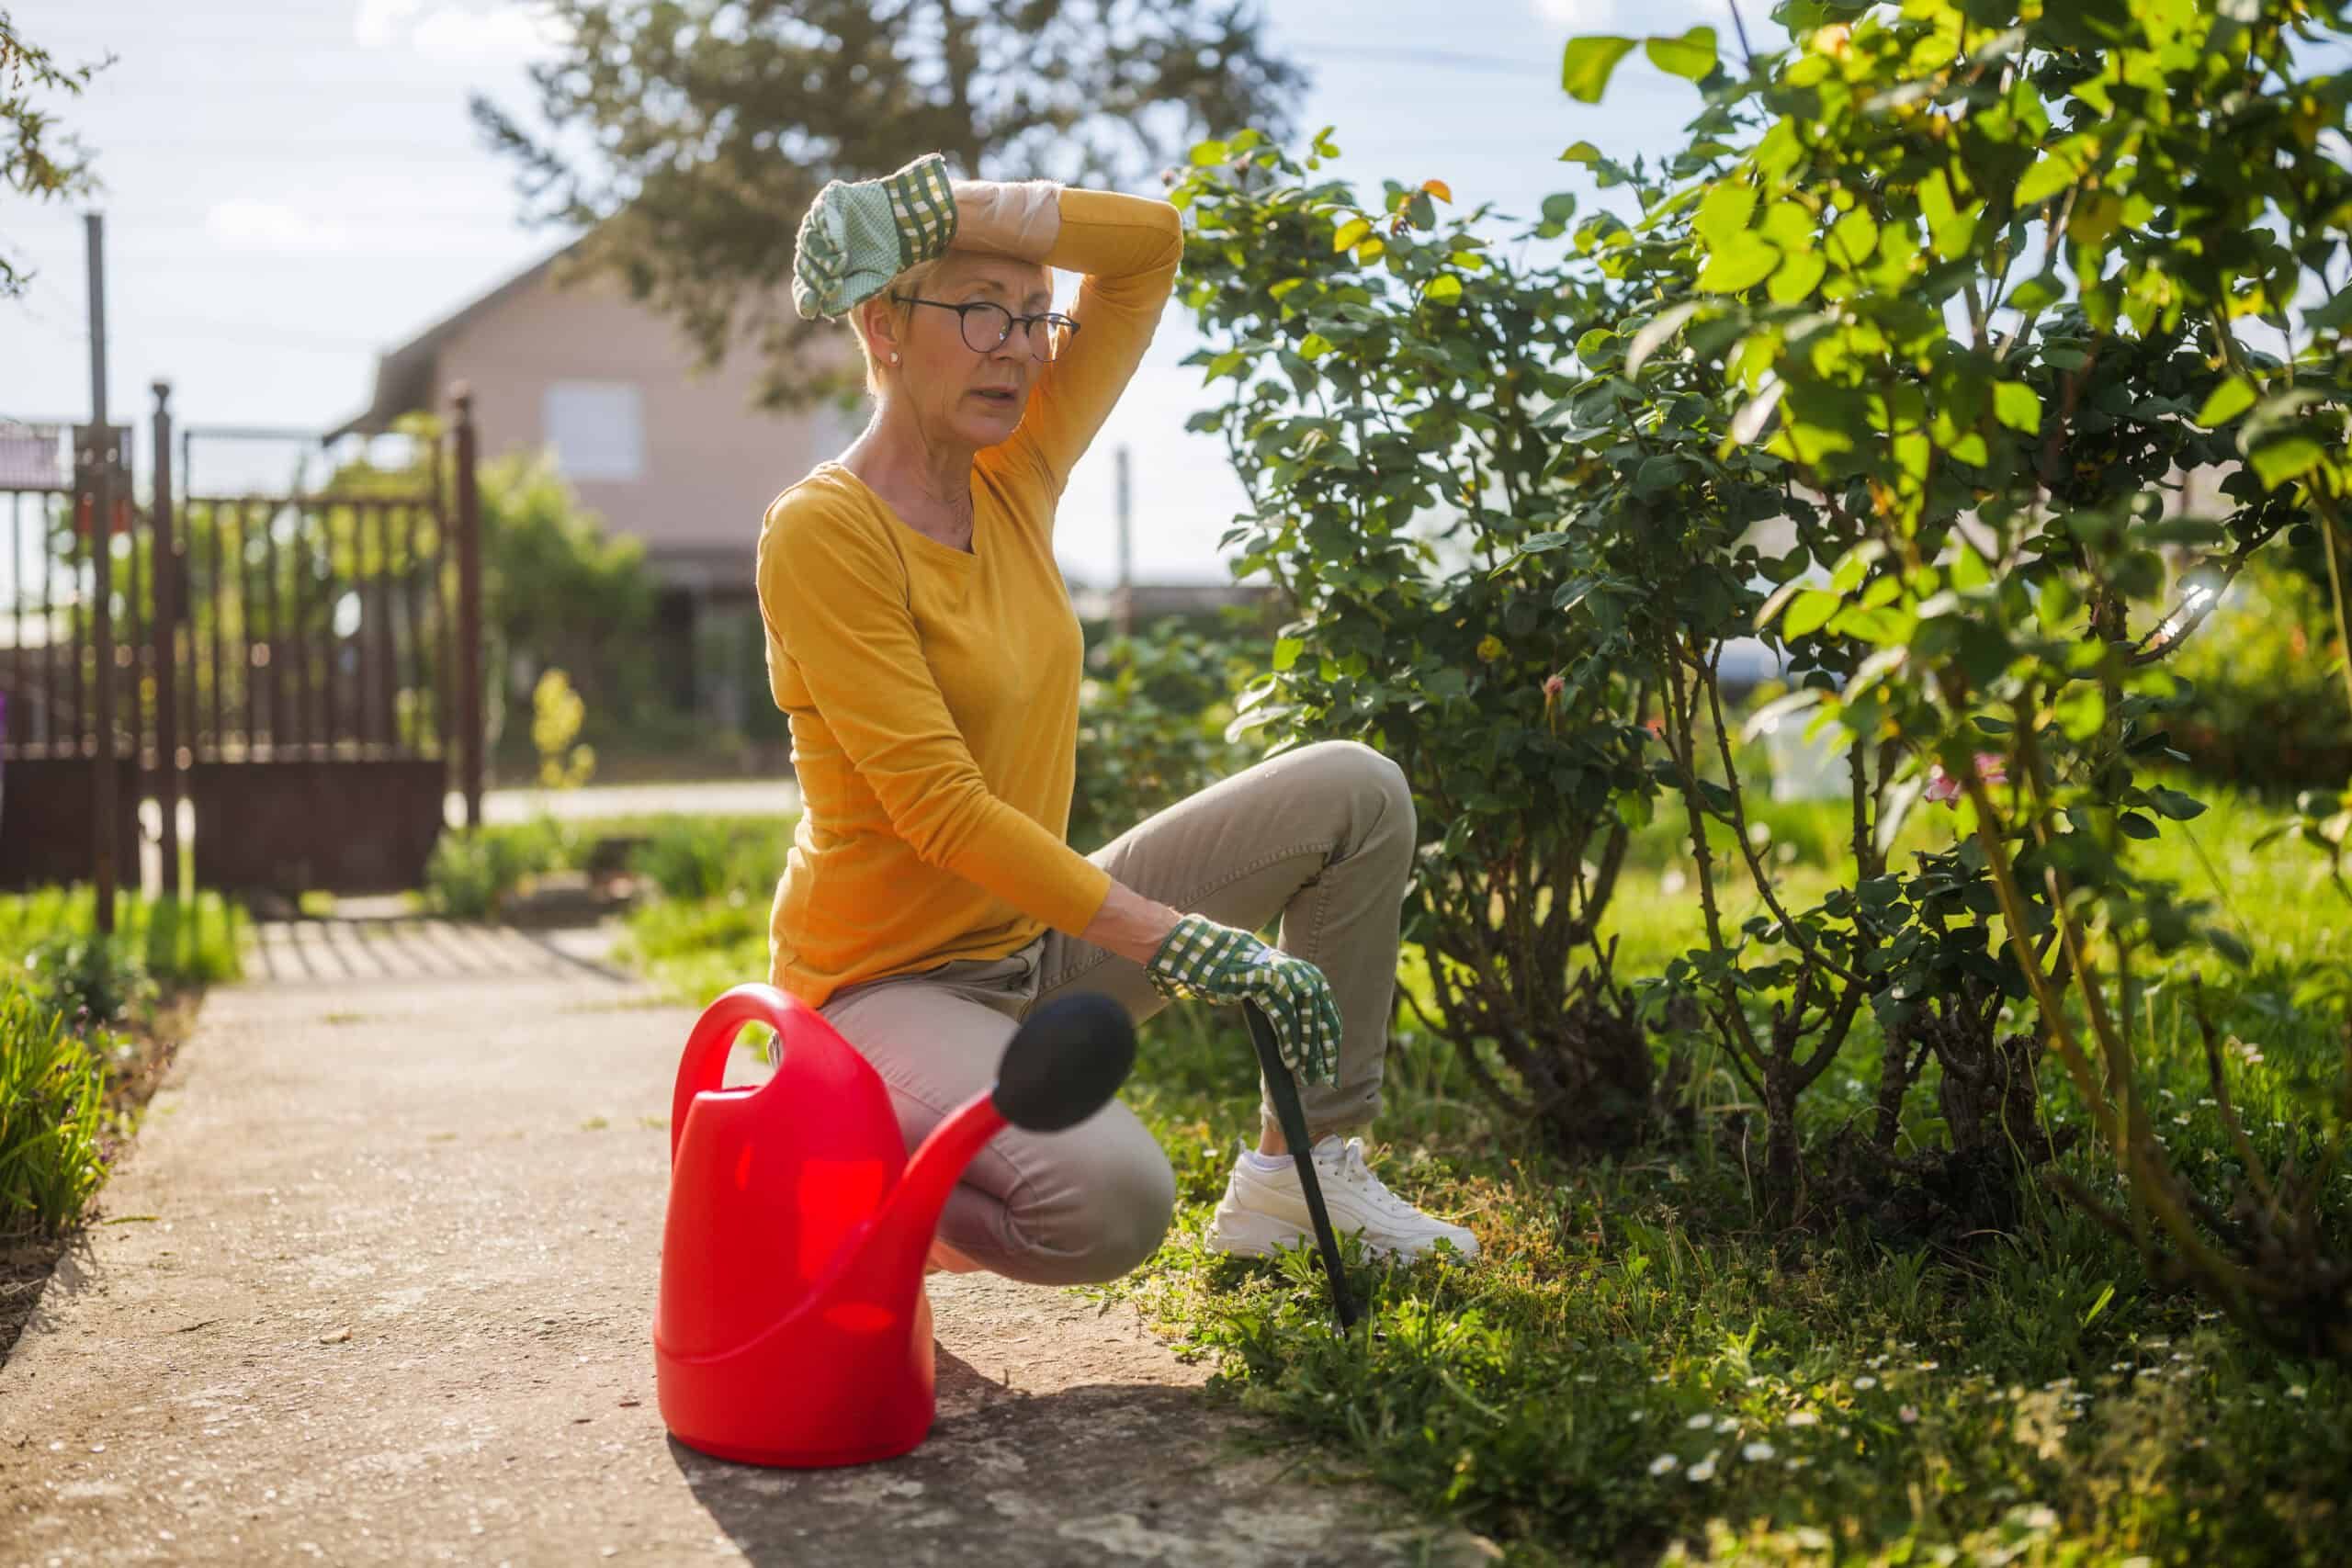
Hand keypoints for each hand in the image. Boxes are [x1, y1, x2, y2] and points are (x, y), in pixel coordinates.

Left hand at [791, 153, 959, 320]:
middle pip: (804, 265)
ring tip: (839, 266)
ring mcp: (818, 222)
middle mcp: (814, 245)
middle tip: (835, 287)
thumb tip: (826, 311)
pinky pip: (820, 216)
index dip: (804, 298)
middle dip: (818, 279)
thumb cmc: (885, 257)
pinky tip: (838, 247)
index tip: (809, 309)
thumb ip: (849, 296)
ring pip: (808, 241)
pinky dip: (828, 232)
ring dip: (821, 256)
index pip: (804, 285)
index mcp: (820, 268)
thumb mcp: (870, 282)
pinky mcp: (828, 201)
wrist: (904, 224)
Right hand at [1145, 913, 1341, 1086]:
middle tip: (1326, 1076)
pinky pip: (1283, 1018)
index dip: (1329, 1036)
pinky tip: (1290, 1061)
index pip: (1324, 1007)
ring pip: (1304, 1018)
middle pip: (1320, 1015)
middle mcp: (1296, 972)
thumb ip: (1282, 998)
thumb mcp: (1263, 982)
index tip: (1332, 1061)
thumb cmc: (1229, 972)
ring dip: (1307, 1050)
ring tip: (1308, 1074)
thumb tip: (1296, 1034)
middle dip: (1324, 1048)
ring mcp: (1281, 975)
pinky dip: (1289, 1042)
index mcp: (1301, 971)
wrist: (1201, 952)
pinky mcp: (1264, 983)